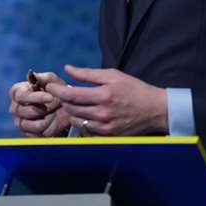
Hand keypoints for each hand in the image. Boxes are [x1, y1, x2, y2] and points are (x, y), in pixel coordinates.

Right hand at [9, 70, 67, 136]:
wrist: (64, 109)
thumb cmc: (55, 91)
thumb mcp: (53, 81)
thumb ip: (44, 77)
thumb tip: (33, 75)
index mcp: (17, 92)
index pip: (20, 96)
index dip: (35, 97)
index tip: (50, 97)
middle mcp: (15, 108)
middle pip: (25, 111)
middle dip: (44, 109)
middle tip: (56, 104)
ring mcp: (20, 122)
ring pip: (31, 125)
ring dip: (48, 119)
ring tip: (55, 113)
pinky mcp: (28, 134)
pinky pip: (38, 134)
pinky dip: (49, 128)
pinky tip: (53, 121)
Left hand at [45, 65, 167, 135]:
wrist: (155, 110)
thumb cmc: (134, 89)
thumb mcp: (112, 75)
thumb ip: (88, 74)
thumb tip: (67, 68)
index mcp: (104, 95)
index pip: (71, 95)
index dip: (57, 91)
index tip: (50, 87)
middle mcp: (103, 113)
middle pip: (71, 108)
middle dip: (64, 100)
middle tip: (64, 94)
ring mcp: (106, 127)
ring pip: (76, 120)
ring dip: (72, 111)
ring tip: (76, 103)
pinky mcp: (108, 136)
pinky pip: (86, 130)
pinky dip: (83, 121)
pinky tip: (87, 114)